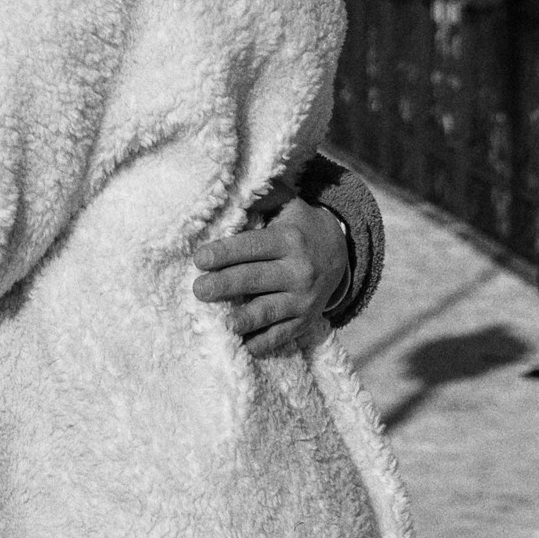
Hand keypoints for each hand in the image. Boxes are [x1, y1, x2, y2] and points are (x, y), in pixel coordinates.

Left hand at [192, 195, 351, 357]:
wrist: (340, 254)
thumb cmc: (300, 225)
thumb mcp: (288, 203)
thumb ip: (263, 195)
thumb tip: (234, 191)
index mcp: (289, 240)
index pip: (252, 247)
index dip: (224, 253)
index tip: (199, 259)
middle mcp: (298, 271)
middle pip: (255, 280)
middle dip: (224, 285)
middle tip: (198, 290)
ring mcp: (303, 300)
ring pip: (269, 312)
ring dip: (243, 319)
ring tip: (220, 323)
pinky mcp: (305, 322)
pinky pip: (283, 335)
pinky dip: (264, 343)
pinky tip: (244, 346)